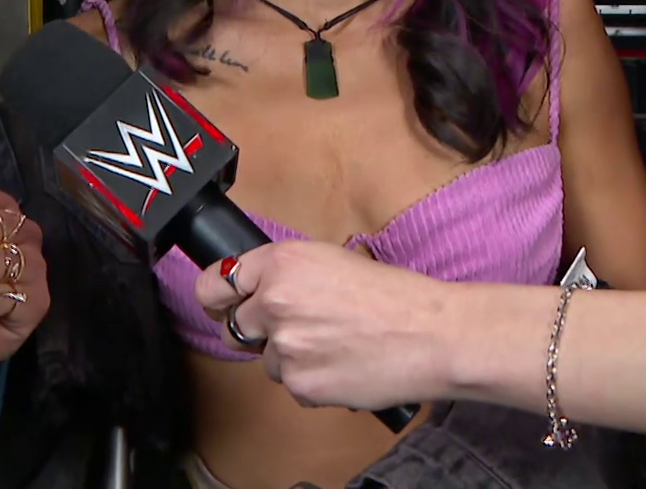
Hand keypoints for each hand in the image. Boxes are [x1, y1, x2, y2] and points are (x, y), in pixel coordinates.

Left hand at [194, 241, 460, 411]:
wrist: (430, 334)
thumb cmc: (395, 296)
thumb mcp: (333, 260)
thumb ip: (288, 274)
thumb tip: (259, 291)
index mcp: (281, 262)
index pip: (215, 283)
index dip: (218, 298)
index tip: (221, 305)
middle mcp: (274, 301)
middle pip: (234, 327)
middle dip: (257, 332)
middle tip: (294, 330)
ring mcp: (285, 346)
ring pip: (266, 360)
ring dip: (291, 357)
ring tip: (335, 346)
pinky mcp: (300, 383)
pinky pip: (292, 385)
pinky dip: (312, 380)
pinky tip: (343, 364)